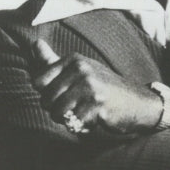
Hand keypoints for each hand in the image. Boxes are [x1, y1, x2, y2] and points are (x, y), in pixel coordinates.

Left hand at [30, 39, 162, 135]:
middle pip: (47, 99)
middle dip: (56, 110)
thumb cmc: (103, 87)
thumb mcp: (79, 69)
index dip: (46, 94)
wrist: (136, 102)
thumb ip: (53, 60)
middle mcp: (81, 70)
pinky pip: (74, 122)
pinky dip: (81, 126)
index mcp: (73, 60)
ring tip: (81, 114)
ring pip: (58, 112)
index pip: (39, 81)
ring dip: (67, 120)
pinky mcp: (97, 105)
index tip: (62, 95)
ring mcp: (90, 87)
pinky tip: (92, 120)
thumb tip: (34, 43)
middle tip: (74, 108)